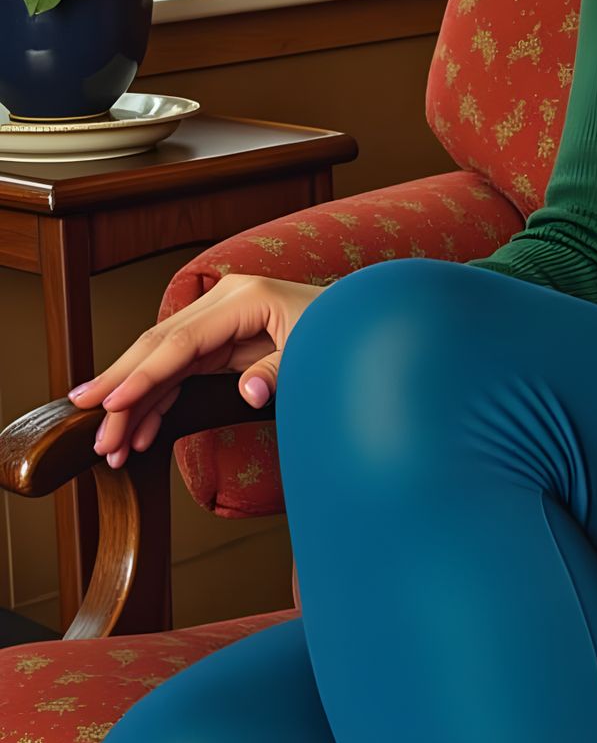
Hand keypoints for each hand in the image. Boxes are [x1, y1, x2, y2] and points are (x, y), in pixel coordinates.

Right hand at [63, 274, 325, 468]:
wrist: (360, 319)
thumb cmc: (340, 331)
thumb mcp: (315, 352)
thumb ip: (278, 372)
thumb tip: (248, 393)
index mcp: (246, 297)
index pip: (182, 340)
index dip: (144, 374)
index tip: (112, 405)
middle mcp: (226, 302)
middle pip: (159, 345)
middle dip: (122, 388)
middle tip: (90, 428)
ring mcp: (221, 320)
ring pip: (162, 360)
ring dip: (134, 402)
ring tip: (110, 444)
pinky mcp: (222, 339)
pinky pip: (180, 370)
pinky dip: (158, 401)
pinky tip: (140, 433)